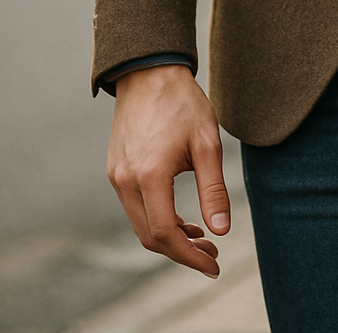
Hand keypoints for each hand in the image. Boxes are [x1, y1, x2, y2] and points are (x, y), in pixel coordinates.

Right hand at [107, 65, 229, 277]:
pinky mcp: (116, 170)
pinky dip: (156, 220)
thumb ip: (214, 189)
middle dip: (182, 252)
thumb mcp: (207, 143)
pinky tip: (180, 217)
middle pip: (150, 237)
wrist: (149, 72)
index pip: (166, 234)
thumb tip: (221, 230)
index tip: (214, 264)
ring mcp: (117, 176)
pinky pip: (134, 207)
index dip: (191, 256)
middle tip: (212, 253)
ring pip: (141, 225)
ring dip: (169, 237)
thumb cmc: (183, 103)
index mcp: (149, 176)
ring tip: (202, 237)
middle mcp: (126, 181)